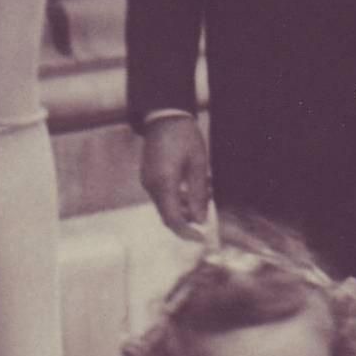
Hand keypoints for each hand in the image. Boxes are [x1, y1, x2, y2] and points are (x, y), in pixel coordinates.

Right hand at [139, 115, 211, 241]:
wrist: (164, 117)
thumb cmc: (184, 137)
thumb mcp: (198, 165)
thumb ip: (198, 194)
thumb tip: (200, 220)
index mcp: (164, 183)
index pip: (173, 219)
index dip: (187, 232)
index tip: (202, 237)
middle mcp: (152, 186)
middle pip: (169, 215)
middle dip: (189, 219)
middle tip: (208, 209)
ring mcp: (148, 182)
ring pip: (167, 206)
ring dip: (186, 206)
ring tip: (205, 191)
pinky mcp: (149, 178)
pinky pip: (163, 196)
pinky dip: (179, 197)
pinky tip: (193, 185)